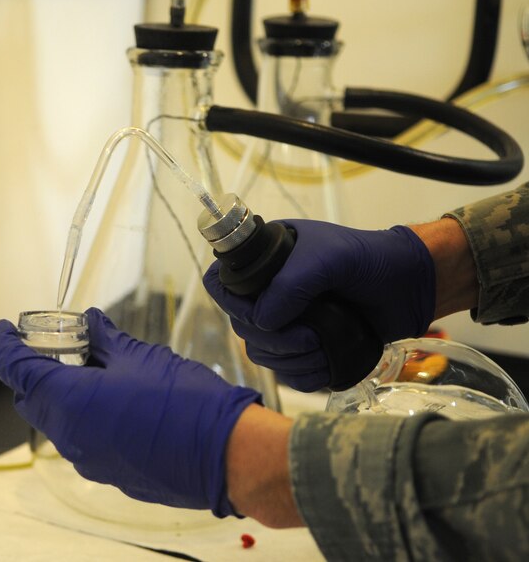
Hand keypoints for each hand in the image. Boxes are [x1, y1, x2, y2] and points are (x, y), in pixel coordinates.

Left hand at [0, 308, 260, 516]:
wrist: (226, 456)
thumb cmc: (186, 403)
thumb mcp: (140, 358)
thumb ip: (106, 340)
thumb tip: (90, 322)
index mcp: (70, 401)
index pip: (17, 371)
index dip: (5, 347)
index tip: (4, 329)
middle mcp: (70, 435)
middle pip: (29, 399)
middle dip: (30, 371)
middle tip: (48, 345)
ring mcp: (87, 459)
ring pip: (53, 421)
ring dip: (56, 394)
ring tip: (83, 368)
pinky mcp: (107, 472)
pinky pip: (78, 439)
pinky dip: (78, 416)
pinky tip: (105, 398)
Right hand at [203, 220, 434, 391]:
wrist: (411, 284)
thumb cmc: (371, 259)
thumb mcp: (328, 258)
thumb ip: (291, 284)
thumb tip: (263, 320)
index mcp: (266, 264)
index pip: (222, 285)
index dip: (231, 304)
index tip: (259, 314)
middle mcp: (271, 294)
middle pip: (242, 329)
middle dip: (274, 339)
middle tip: (309, 333)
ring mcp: (290, 324)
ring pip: (263, 356)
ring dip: (291, 358)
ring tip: (322, 344)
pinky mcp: (310, 351)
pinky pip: (290, 376)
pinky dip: (306, 375)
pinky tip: (327, 361)